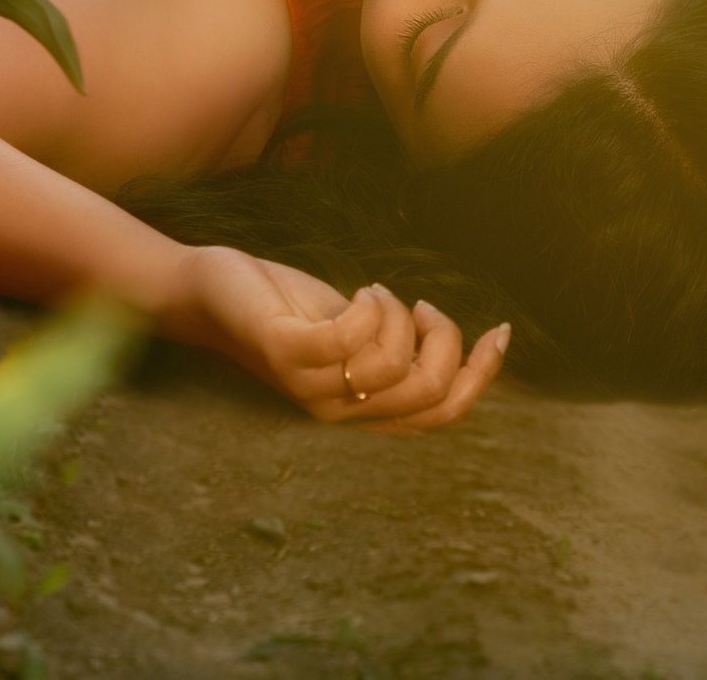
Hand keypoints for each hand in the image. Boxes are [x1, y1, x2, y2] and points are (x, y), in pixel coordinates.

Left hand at [169, 244, 508, 431]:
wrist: (207, 291)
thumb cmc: (285, 308)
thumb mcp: (353, 329)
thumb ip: (396, 345)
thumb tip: (460, 343)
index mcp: (361, 411)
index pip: (441, 416)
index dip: (482, 377)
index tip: (499, 331)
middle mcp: (339, 411)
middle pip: (428, 393)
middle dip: (446, 340)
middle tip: (419, 307)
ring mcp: (310, 387)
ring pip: (394, 364)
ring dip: (398, 315)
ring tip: (372, 295)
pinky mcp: (285, 353)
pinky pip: (351, 338)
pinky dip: (371, 305)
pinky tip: (358, 291)